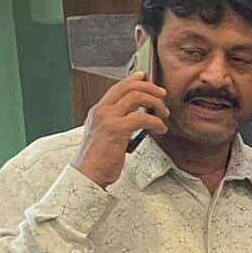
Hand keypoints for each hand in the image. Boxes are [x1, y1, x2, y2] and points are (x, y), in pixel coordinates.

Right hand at [70, 72, 168, 187]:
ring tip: (164, 114)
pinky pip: (142, 118)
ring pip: (137, 97)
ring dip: (156, 103)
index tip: (145, 77)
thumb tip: (135, 116)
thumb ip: (117, 122)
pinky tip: (160, 128)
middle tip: (162, 96)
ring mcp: (108, 118)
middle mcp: (102, 111)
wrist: (87, 174)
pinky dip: (156, 122)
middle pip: (129, 87)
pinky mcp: (116, 129)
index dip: (134, 80)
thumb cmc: (98, 160)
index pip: (118, 87)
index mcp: (99, 110)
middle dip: (150, 88)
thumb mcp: (105, 134)